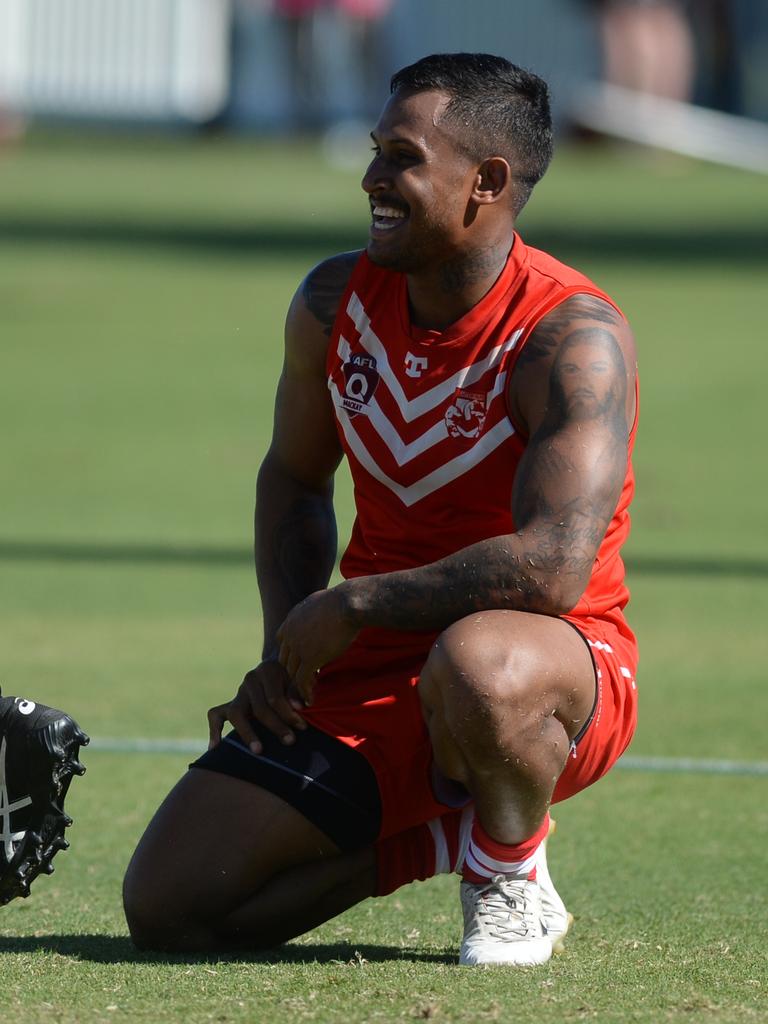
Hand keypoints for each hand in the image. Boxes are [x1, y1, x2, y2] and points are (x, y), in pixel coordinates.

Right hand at [207, 659, 306, 753]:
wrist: (280, 670)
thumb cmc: (294, 679)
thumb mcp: (299, 680)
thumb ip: (299, 692)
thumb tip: (299, 707)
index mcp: (267, 670)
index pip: (275, 697)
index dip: (289, 714)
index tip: (302, 727)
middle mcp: (250, 679)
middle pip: (258, 707)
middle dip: (276, 726)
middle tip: (290, 741)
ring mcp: (238, 693)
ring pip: (236, 713)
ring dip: (248, 733)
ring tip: (258, 751)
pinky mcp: (229, 704)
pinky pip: (215, 715)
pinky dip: (215, 731)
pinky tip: (214, 749)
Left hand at [276, 585, 359, 704]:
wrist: (347, 604)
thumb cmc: (342, 600)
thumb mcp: (320, 602)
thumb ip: (314, 612)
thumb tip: (322, 613)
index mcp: (291, 620)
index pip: (281, 642)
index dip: (291, 654)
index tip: (300, 663)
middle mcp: (290, 634)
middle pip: (284, 660)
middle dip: (292, 672)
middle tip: (302, 684)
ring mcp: (298, 647)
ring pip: (291, 673)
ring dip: (298, 685)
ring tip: (306, 695)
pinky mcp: (309, 658)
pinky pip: (301, 681)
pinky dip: (304, 692)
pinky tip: (310, 701)